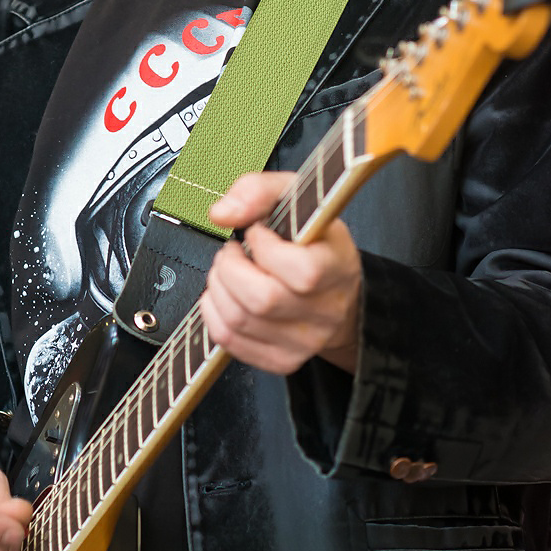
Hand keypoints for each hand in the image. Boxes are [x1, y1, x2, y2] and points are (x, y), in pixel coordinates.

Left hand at [201, 171, 361, 376]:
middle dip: (230, 268)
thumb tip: (222, 213)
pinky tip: (224, 294)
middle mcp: (326, 310)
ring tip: (228, 270)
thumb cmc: (314, 242)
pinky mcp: (281, 359)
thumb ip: (258, 191)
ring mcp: (304, 341)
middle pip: (262, 300)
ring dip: (218, 287)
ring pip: (239, 321)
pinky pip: (229, 341)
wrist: (335, 289)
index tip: (257, 232)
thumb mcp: (296, 199)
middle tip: (232, 252)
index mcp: (337, 268)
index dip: (266, 247)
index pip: (303, 271)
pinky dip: (213, 312)